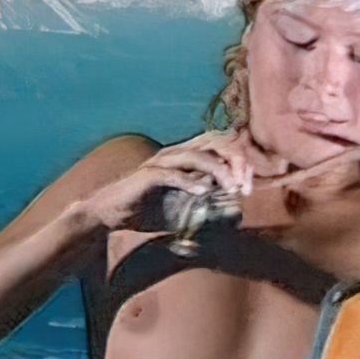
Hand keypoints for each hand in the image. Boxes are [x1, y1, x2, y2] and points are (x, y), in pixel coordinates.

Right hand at [80, 129, 269, 231]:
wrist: (110, 214)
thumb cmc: (148, 210)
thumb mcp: (184, 210)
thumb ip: (207, 208)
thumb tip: (237, 215)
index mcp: (186, 156)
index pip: (221, 147)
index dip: (239, 162)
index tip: (249, 186)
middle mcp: (176, 153)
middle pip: (214, 143)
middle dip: (235, 161)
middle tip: (245, 185)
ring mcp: (161, 162)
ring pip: (196, 156)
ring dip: (218, 171)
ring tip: (232, 188)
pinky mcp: (147, 176)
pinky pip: (172, 174)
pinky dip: (189, 181)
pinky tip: (204, 191)